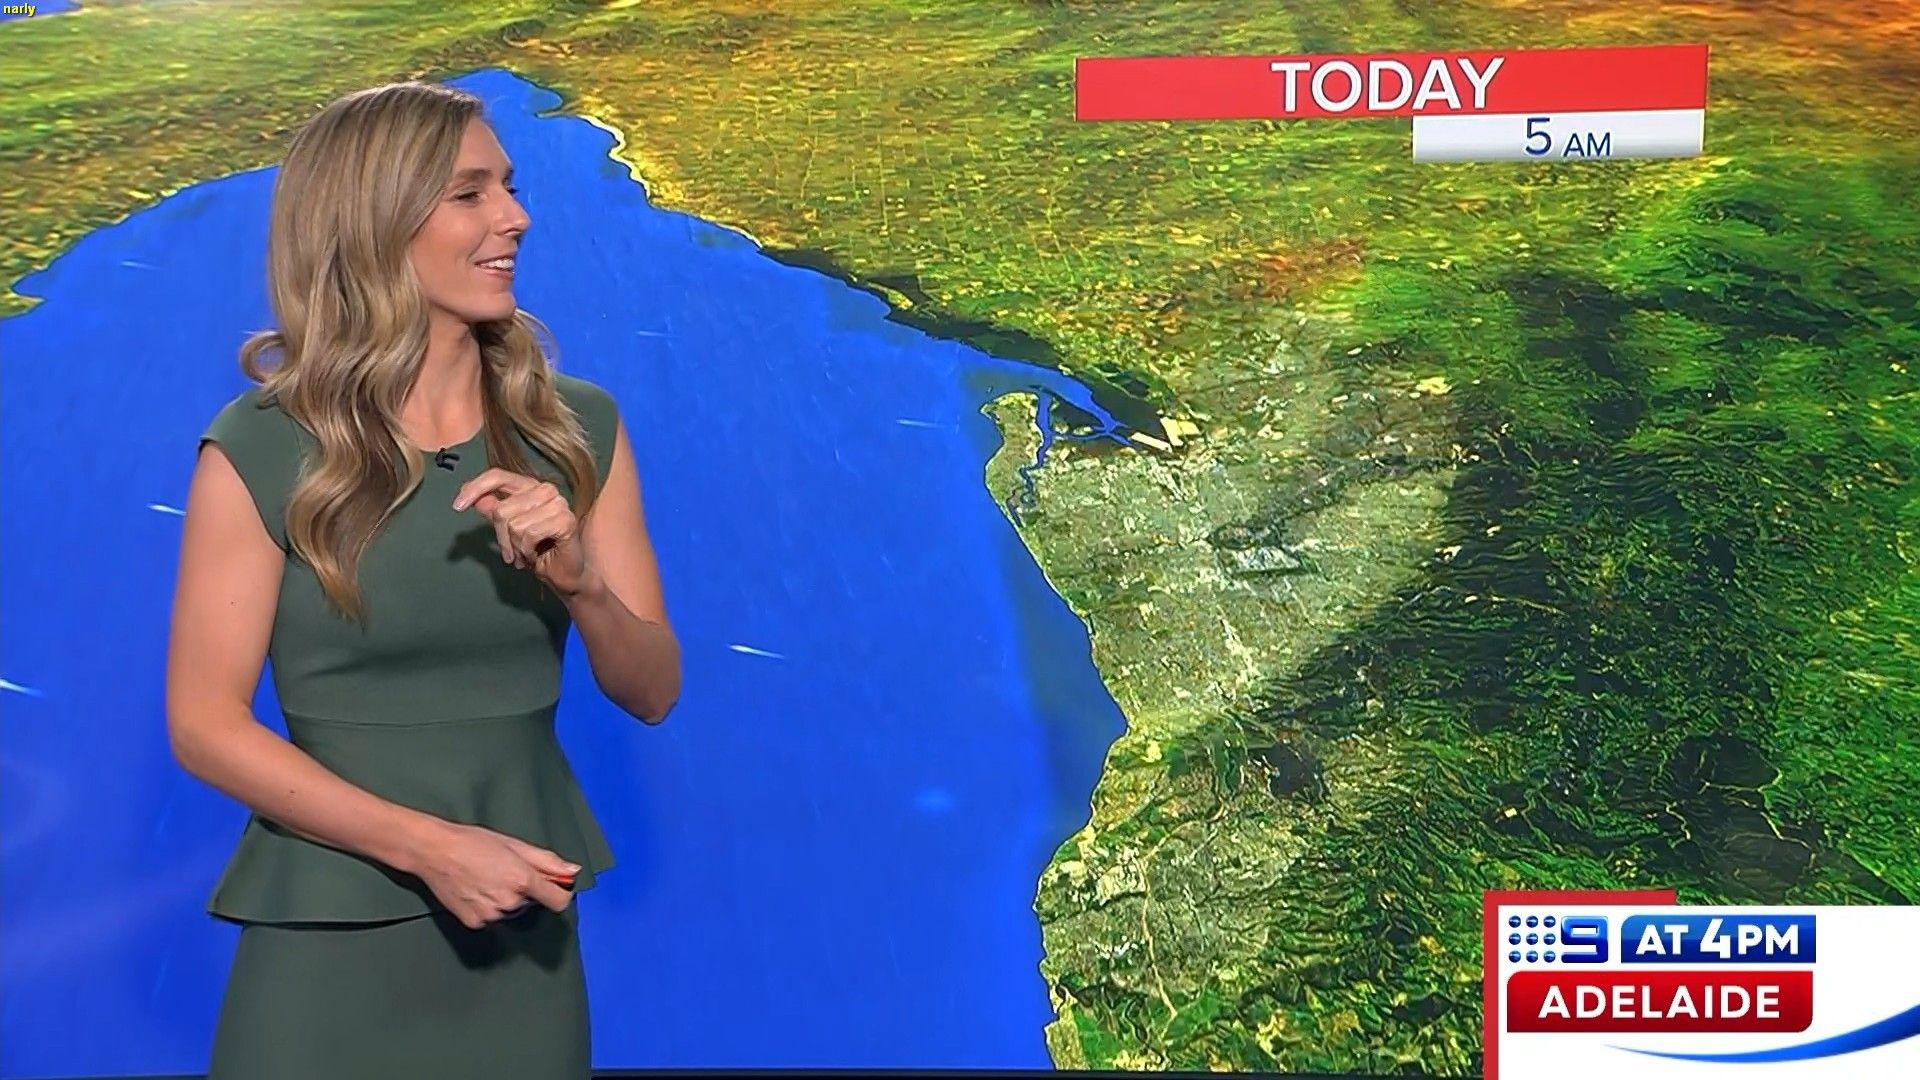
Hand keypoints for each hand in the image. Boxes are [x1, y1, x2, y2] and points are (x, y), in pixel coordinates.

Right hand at [409, 821, 579, 929]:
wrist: (434, 851)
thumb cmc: (472, 842)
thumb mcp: (514, 845)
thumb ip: (546, 861)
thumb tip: (572, 871)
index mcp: (522, 880)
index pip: (558, 901)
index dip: (561, 893)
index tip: (556, 886)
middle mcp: (509, 902)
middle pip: (532, 903)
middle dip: (526, 890)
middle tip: (506, 870)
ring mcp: (491, 915)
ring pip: (511, 911)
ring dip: (507, 899)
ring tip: (487, 878)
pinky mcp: (474, 922)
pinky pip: (492, 918)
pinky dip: (488, 907)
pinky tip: (476, 889)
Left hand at [452, 469, 589, 594]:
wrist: (564, 573)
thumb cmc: (539, 551)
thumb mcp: (509, 531)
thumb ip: (494, 512)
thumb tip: (476, 499)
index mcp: (530, 487)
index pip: (498, 476)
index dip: (475, 488)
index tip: (457, 506)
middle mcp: (545, 490)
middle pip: (502, 509)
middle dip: (501, 538)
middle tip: (511, 552)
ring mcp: (558, 503)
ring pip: (515, 524)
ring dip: (516, 547)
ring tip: (526, 554)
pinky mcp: (565, 520)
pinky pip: (529, 534)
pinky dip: (527, 551)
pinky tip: (536, 555)